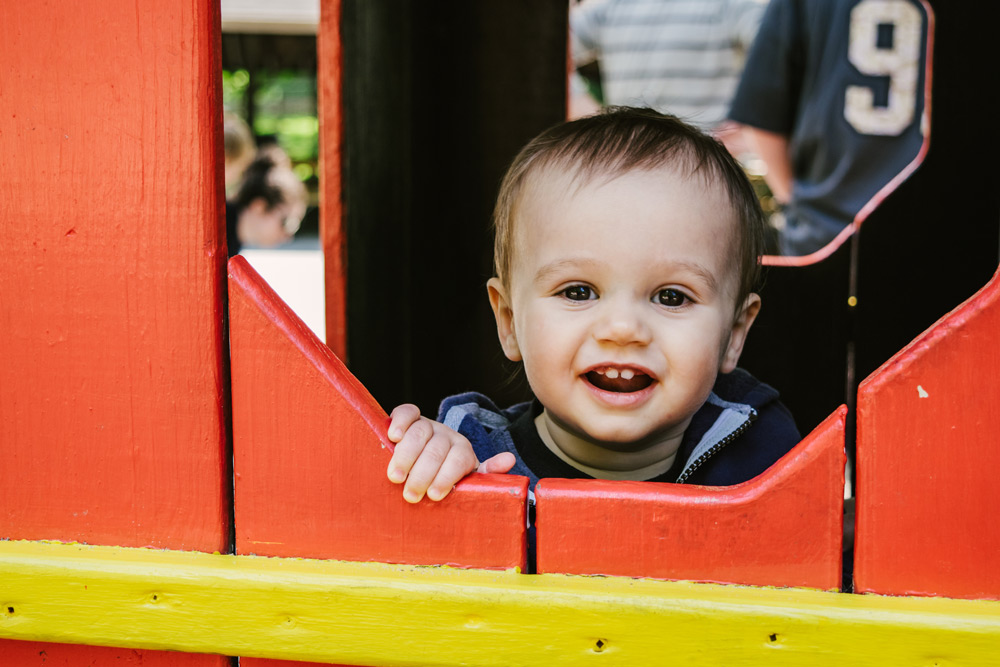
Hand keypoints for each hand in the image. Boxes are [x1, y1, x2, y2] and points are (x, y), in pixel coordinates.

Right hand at [386, 404, 515, 502]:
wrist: (432, 458)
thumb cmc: (447, 476)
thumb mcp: (468, 478)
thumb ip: (487, 473)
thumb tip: (509, 460)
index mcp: (463, 451)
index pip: (458, 460)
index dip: (447, 477)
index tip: (434, 495)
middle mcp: (447, 435)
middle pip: (436, 450)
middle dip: (422, 474)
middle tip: (411, 494)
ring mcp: (428, 425)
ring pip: (418, 434)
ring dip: (406, 456)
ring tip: (396, 477)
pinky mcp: (410, 418)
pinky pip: (406, 412)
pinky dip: (399, 422)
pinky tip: (392, 437)